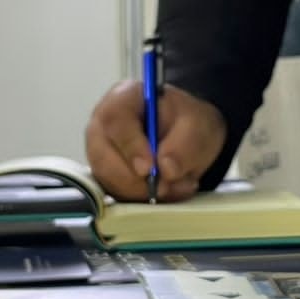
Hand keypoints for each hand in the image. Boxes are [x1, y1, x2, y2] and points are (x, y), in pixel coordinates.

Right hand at [85, 80, 225, 202]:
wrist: (187, 135)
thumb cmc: (187, 122)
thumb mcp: (199, 125)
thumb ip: (186, 144)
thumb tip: (166, 170)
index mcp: (123, 99)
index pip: (115, 121)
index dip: (131, 147)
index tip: (149, 169)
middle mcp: (102, 126)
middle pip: (103, 157)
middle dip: (136, 180)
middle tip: (167, 186)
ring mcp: (100, 153)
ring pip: (109, 181)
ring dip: (143, 192)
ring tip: (176, 185)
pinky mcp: (105, 176)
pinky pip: (116, 194)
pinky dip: (142, 199)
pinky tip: (166, 191)